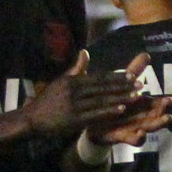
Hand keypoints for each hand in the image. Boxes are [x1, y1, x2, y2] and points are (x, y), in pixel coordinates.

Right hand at [23, 50, 162, 138]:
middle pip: (103, 88)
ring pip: (102, 100)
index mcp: (72, 80)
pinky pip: (95, 114)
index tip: (132, 76)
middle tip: (140, 85)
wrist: (31, 119)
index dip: (116, 77)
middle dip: (123, 87)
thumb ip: (76, 69)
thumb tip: (86, 52)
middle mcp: (74, 90)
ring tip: (136, 96)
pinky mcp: (73, 119)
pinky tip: (122, 109)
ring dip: (121, 98)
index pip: (99, 78)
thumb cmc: (48, 101)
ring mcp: (74, 105)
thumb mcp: (61, 81)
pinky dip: (109, 111)